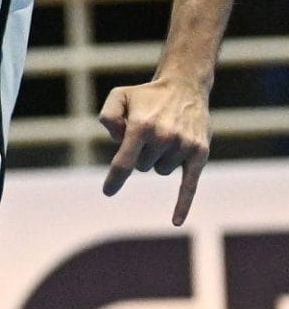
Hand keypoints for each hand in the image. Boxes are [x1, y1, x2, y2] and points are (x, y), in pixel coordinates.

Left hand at [99, 76, 210, 225]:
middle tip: (148, 133)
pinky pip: (189, 185)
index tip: (108, 191)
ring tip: (164, 135)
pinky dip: (182, 204)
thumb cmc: (146, 95)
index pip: (124, 162)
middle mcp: (163, 137)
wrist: (185, 87)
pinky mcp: (199, 153)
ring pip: (160, 171)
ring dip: (157, 159)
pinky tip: (175, 221)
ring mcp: (183, 146)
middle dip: (140, 154)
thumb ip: (108, 116)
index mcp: (141, 127)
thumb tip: (116, 141)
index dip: (115, 179)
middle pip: (141, 167)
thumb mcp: (119, 96)